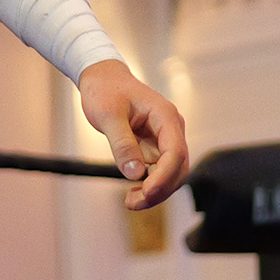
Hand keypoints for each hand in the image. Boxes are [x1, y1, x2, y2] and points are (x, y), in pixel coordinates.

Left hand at [76, 62, 191, 209]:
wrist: (102, 77)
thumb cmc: (105, 90)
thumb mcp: (108, 116)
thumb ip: (122, 144)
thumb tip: (135, 174)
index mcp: (165, 116)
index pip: (175, 152)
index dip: (164, 177)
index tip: (146, 193)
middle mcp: (171, 128)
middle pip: (178, 168)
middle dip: (160, 189)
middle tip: (133, 203)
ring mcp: (165, 139)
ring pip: (171, 174)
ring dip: (156, 191)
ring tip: (130, 202)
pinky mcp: (156, 147)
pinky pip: (159, 171)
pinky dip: (149, 186)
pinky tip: (133, 193)